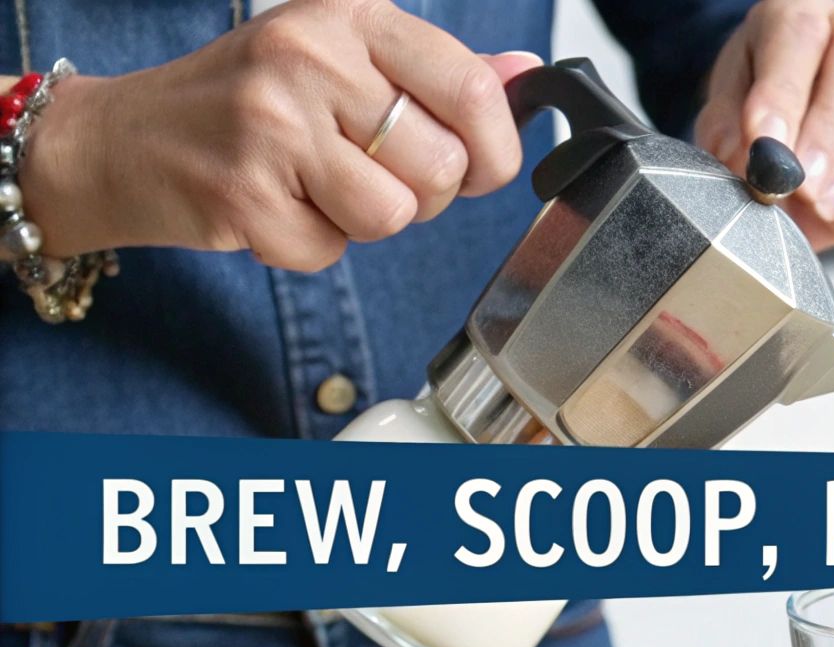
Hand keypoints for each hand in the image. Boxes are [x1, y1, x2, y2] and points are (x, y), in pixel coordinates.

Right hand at [18, 0, 538, 270]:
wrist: (124, 138)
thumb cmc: (248, 102)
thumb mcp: (344, 61)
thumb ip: (438, 74)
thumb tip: (526, 76)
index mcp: (350, 16)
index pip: (472, 92)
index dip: (493, 151)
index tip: (478, 167)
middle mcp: (310, 57)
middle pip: (442, 167)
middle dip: (422, 194)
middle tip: (367, 174)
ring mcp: (272, 124)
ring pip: (394, 216)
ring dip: (364, 223)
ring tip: (315, 188)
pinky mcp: (242, 192)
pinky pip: (330, 252)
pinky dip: (310, 246)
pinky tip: (274, 205)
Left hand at [693, 0, 833, 250]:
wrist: (776, 177)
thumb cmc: (751, 141)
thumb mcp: (723, 133)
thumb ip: (728, 137)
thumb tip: (748, 152)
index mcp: (793, 22)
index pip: (799, 33)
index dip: (783, 90)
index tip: (764, 145)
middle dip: (832, 125)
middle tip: (802, 183)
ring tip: (829, 201)